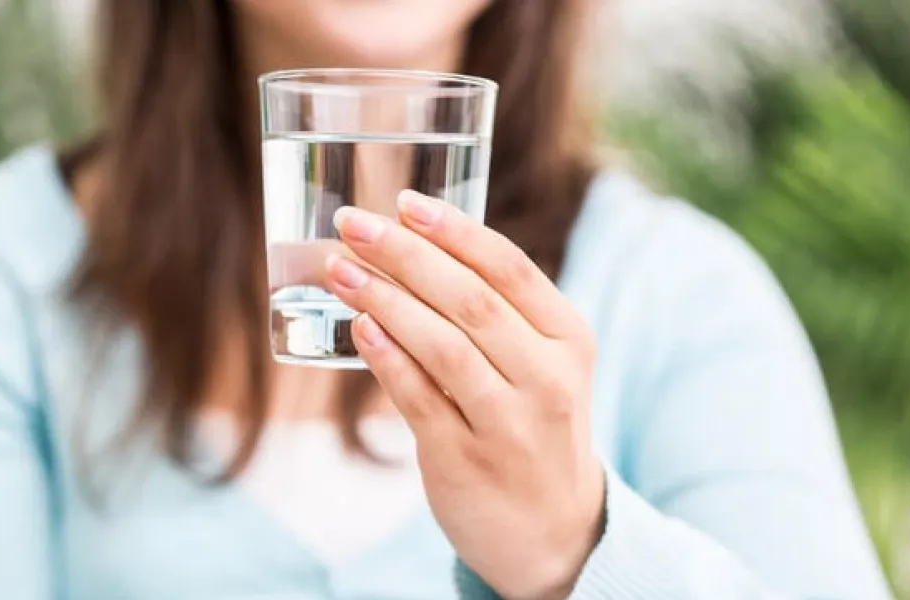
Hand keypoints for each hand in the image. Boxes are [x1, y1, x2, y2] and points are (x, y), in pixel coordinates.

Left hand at [324, 191, 606, 599]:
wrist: (555, 532)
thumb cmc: (535, 428)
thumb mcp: (544, 367)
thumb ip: (498, 315)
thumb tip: (410, 247)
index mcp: (570, 340)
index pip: (510, 268)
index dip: (454, 230)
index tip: (405, 201)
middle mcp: (547, 379)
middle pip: (470, 299)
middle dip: (405, 254)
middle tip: (354, 223)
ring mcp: (509, 424)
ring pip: (441, 345)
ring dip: (384, 299)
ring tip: (339, 269)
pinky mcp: (467, 460)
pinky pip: (418, 398)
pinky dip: (386, 357)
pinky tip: (358, 326)